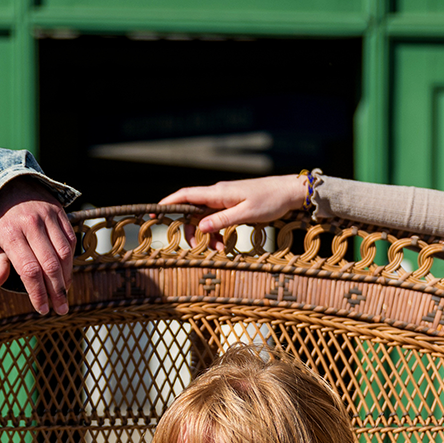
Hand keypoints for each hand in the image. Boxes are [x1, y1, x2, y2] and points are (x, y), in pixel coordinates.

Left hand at [0, 178, 75, 315]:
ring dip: (66, 277)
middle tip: (61, 309)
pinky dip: (71, 260)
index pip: (29, 270)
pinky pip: (70, 240)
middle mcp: (31, 224)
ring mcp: (48, 216)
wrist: (8, 184)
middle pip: (50, 265)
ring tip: (64, 294)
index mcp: (10, 234)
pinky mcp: (60, 212)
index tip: (43, 309)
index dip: (38, 293)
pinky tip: (66, 273)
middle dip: (57, 291)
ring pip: (64, 253)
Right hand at [158, 175, 306, 246]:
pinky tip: (225, 244)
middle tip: (195, 248)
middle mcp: (218, 194)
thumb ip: (223, 220)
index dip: (168, 203)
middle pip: (193, 211)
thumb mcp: (246, 213)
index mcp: (218, 193)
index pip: (186, 195)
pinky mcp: (233, 206)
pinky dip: (218, 233)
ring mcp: (225, 200)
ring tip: (219, 250)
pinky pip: (218, 220)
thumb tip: (200, 227)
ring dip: (207, 235)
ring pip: (206, 218)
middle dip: (191, 230)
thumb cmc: (270, 200)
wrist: (290, 192)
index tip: (154, 212)